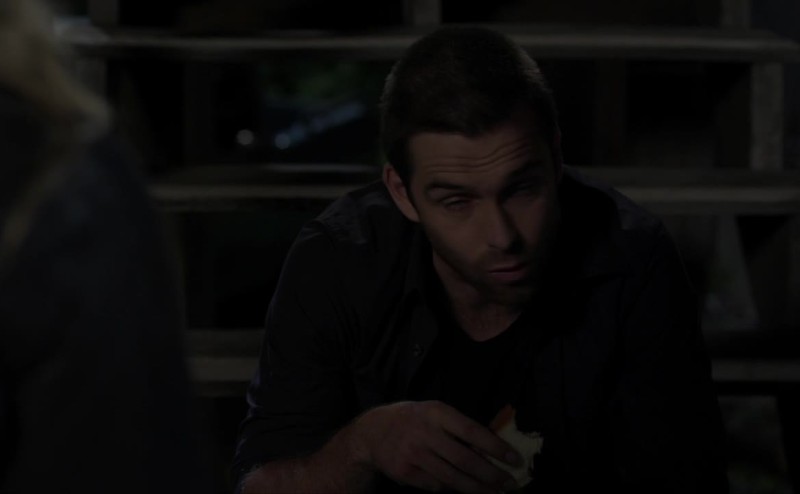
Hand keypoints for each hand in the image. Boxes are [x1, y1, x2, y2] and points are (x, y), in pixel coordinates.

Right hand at [351, 401, 521, 492]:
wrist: (372, 432)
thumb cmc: (413, 420)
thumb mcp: (434, 412)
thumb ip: (458, 426)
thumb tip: (494, 447)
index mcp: (436, 412)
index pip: (472, 431)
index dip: (495, 447)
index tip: (514, 459)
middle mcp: (424, 433)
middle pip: (465, 459)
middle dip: (491, 474)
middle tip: (510, 483)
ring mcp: (413, 454)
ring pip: (453, 478)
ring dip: (477, 488)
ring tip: (493, 492)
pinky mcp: (405, 473)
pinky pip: (436, 486)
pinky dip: (450, 488)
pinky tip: (460, 486)